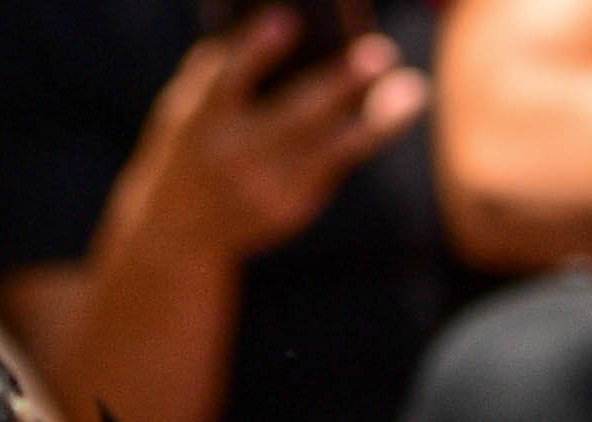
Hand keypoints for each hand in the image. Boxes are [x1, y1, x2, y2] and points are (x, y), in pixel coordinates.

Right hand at [111, 10, 429, 269]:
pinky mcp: (290, 210)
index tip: (287, 19)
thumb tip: (282, 23)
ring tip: (414, 88)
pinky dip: (362, 139)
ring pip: (331, 150)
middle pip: (294, 117)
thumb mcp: (184, 107)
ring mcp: (266, 189)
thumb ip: (220, 69)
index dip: (255, 51)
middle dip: (339, 85)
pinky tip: (390, 114)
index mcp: (198, 121)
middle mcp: (234, 157)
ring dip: (377, 120)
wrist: (177, 231)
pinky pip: (333, 168)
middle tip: (379, 51)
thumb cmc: (189, 144)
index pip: (227, 81)